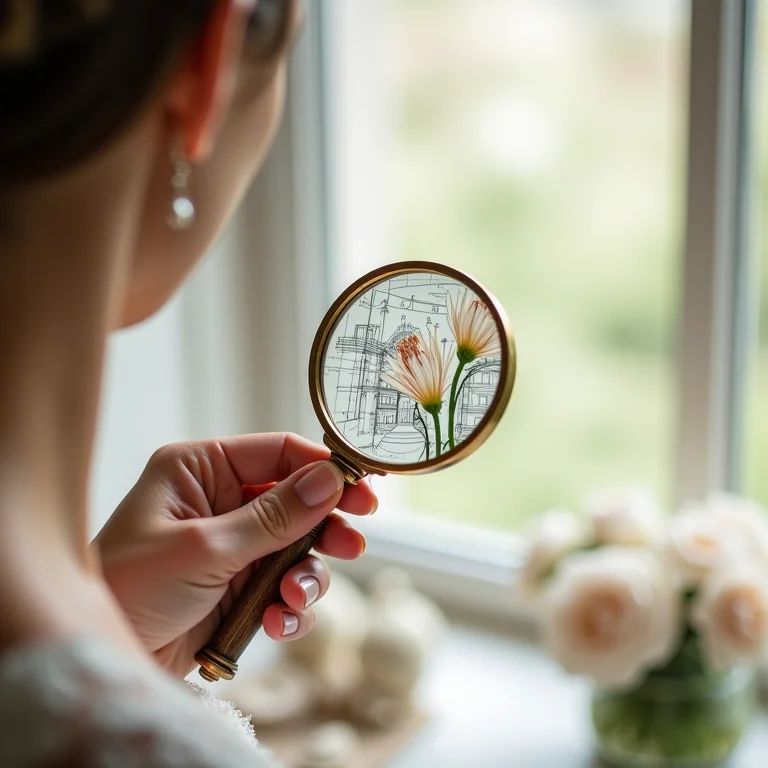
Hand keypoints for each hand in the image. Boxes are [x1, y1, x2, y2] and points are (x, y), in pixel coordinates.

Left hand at [94, 433, 376, 676]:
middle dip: (324, 526)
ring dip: (305, 575)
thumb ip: (273, 516)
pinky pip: (284, 587)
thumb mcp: (205, 548)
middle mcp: (220, 501)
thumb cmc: (130, 588)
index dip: (322, 468)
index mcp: (201, 469)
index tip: (362, 490)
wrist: (103, 656)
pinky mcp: (239, 587)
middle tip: (352, 543)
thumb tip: (330, 480)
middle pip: (296, 499)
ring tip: (293, 596)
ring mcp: (233, 545)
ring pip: (297, 547)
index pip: (277, 451)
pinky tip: (275, 624)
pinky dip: (289, 607)